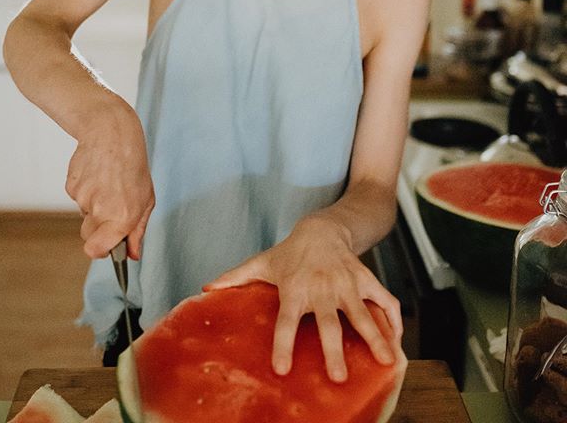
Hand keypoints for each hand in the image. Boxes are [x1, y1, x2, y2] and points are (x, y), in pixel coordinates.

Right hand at [64, 101, 154, 259]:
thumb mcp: (146, 199)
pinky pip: (77, 197)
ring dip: (94, 203)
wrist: (111, 133)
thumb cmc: (133, 166)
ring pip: (84, 213)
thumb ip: (138, 230)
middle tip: (112, 204)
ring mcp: (83, 197)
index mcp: (122, 217)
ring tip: (108, 182)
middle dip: (97, 226)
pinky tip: (97, 174)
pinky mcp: (71, 185)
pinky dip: (86, 189)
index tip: (105, 245)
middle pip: (88, 235)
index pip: (96, 250)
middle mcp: (101, 210)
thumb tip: (133, 255)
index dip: (99, 250)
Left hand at [202, 215, 401, 382]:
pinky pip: (384, 299)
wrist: (322, 227)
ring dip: (374, 337)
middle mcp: (322, 288)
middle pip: (328, 322)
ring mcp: (347, 283)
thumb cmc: (290, 253)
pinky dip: (394, 320)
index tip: (282, 369)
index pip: (286, 320)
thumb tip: (205, 288)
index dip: (283, 343)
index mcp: (295, 288)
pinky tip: (398, 342)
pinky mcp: (365, 279)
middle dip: (333, 349)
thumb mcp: (262, 262)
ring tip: (385, 361)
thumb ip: (235, 277)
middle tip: (337, 376)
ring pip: (362, 313)